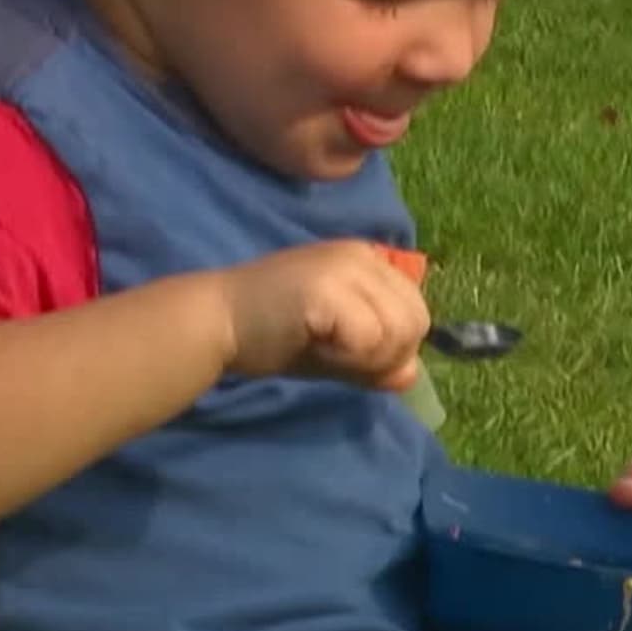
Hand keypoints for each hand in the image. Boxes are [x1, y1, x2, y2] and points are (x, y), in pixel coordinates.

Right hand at [219, 241, 427, 391]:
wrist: (216, 322)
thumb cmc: (270, 333)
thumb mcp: (335, 350)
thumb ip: (375, 359)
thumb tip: (410, 376)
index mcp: (367, 261)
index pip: (415, 310)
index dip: (395, 347)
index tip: (352, 355)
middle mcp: (363, 255)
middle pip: (416, 320)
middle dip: (387, 356)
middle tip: (340, 359)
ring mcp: (345, 267)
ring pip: (398, 329)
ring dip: (367, 358)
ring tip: (325, 351)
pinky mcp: (326, 287)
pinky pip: (369, 337)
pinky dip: (348, 357)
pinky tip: (314, 347)